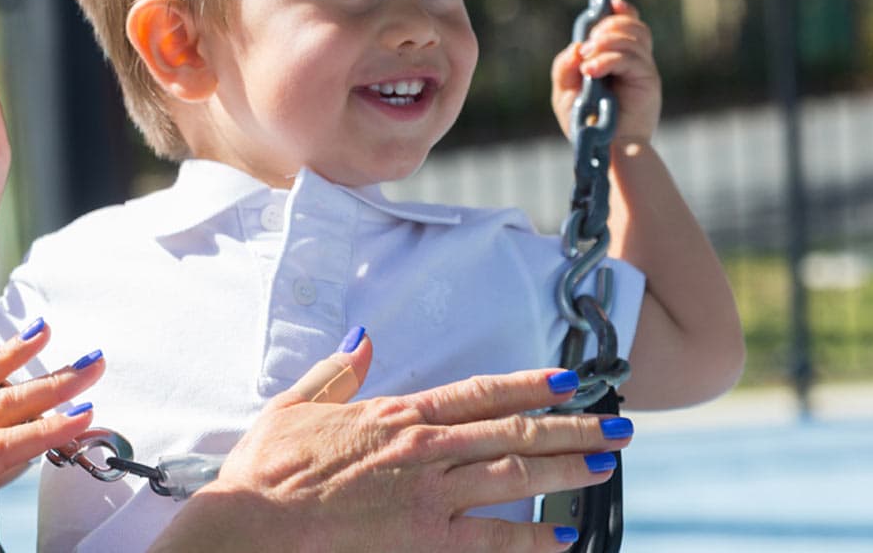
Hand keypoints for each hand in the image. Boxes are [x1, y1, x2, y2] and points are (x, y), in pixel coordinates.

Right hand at [153, 336, 630, 552]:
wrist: (254, 524)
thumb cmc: (268, 467)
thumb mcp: (296, 404)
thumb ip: (337, 372)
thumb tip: (365, 340)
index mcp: (398, 413)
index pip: (480, 391)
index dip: (530, 384)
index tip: (569, 379)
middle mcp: (424, 449)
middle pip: (514, 431)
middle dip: (572, 426)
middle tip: (618, 424)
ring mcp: (428, 496)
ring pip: (516, 476)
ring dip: (568, 469)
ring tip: (606, 465)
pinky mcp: (424, 540)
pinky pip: (492, 539)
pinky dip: (532, 538)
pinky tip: (564, 538)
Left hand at [550, 0, 660, 143]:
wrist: (602, 148)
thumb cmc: (585, 123)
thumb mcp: (565, 91)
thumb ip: (565, 66)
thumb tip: (576, 46)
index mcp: (619, 59)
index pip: (629, 25)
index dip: (622, 11)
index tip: (610, 3)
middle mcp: (635, 61)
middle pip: (631, 26)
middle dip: (605, 28)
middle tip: (587, 49)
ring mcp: (644, 70)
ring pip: (632, 37)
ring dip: (605, 42)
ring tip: (587, 64)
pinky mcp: (648, 82)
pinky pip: (631, 58)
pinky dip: (608, 60)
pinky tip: (591, 72)